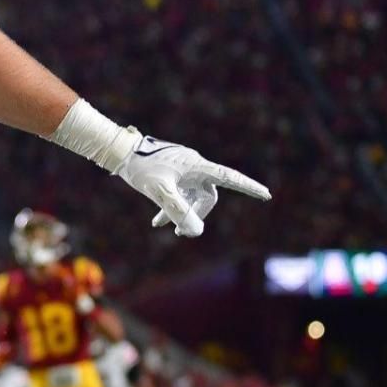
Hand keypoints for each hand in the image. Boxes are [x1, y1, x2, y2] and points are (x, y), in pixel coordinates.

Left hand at [116, 136, 270, 237]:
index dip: (248, 187)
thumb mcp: (159, 191)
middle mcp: (194, 166)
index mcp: (197, 166)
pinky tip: (157, 223)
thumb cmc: (141, 168)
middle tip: (182, 233)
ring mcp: (183, 169)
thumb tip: (195, 232)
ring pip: (192, 196)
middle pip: (208, 195)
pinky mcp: (172, 172)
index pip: (229, 177)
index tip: (266, 194)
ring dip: (183, 213)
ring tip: (169, 229)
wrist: (121, 152)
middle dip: (197, 215)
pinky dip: (171, 207)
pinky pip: (179, 193)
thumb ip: (177, 211)